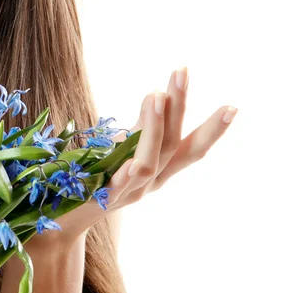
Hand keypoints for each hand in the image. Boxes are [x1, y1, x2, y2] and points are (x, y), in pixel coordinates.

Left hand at [28, 67, 237, 249]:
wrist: (58, 220)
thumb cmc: (92, 178)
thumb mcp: (121, 149)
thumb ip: (142, 129)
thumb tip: (158, 95)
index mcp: (155, 170)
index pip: (190, 149)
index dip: (212, 131)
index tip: (233, 107)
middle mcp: (149, 183)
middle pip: (175, 146)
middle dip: (181, 108)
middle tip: (182, 71)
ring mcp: (129, 193)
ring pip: (152, 159)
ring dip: (157, 124)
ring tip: (156, 93)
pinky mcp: (105, 197)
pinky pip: (125, 178)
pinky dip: (134, 158)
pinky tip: (138, 138)